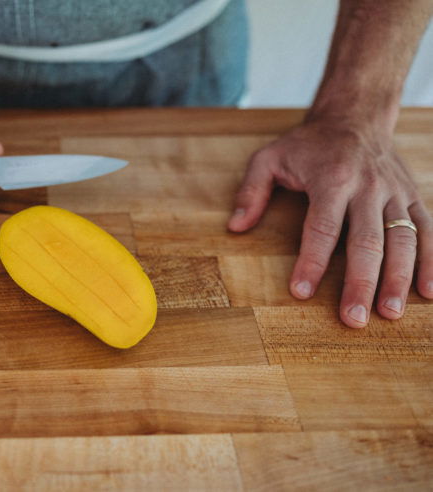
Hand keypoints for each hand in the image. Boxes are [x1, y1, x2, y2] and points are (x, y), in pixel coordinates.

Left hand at [227, 119, 432, 327]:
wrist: (356, 116)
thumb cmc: (308, 144)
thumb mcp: (270, 157)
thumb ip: (251, 191)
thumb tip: (236, 227)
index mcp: (332, 178)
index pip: (322, 227)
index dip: (312, 261)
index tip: (300, 292)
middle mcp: (369, 187)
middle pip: (367, 241)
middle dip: (360, 283)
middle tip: (352, 319)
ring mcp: (395, 194)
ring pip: (403, 240)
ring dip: (398, 279)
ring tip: (389, 314)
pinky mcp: (414, 198)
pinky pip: (428, 231)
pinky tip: (429, 294)